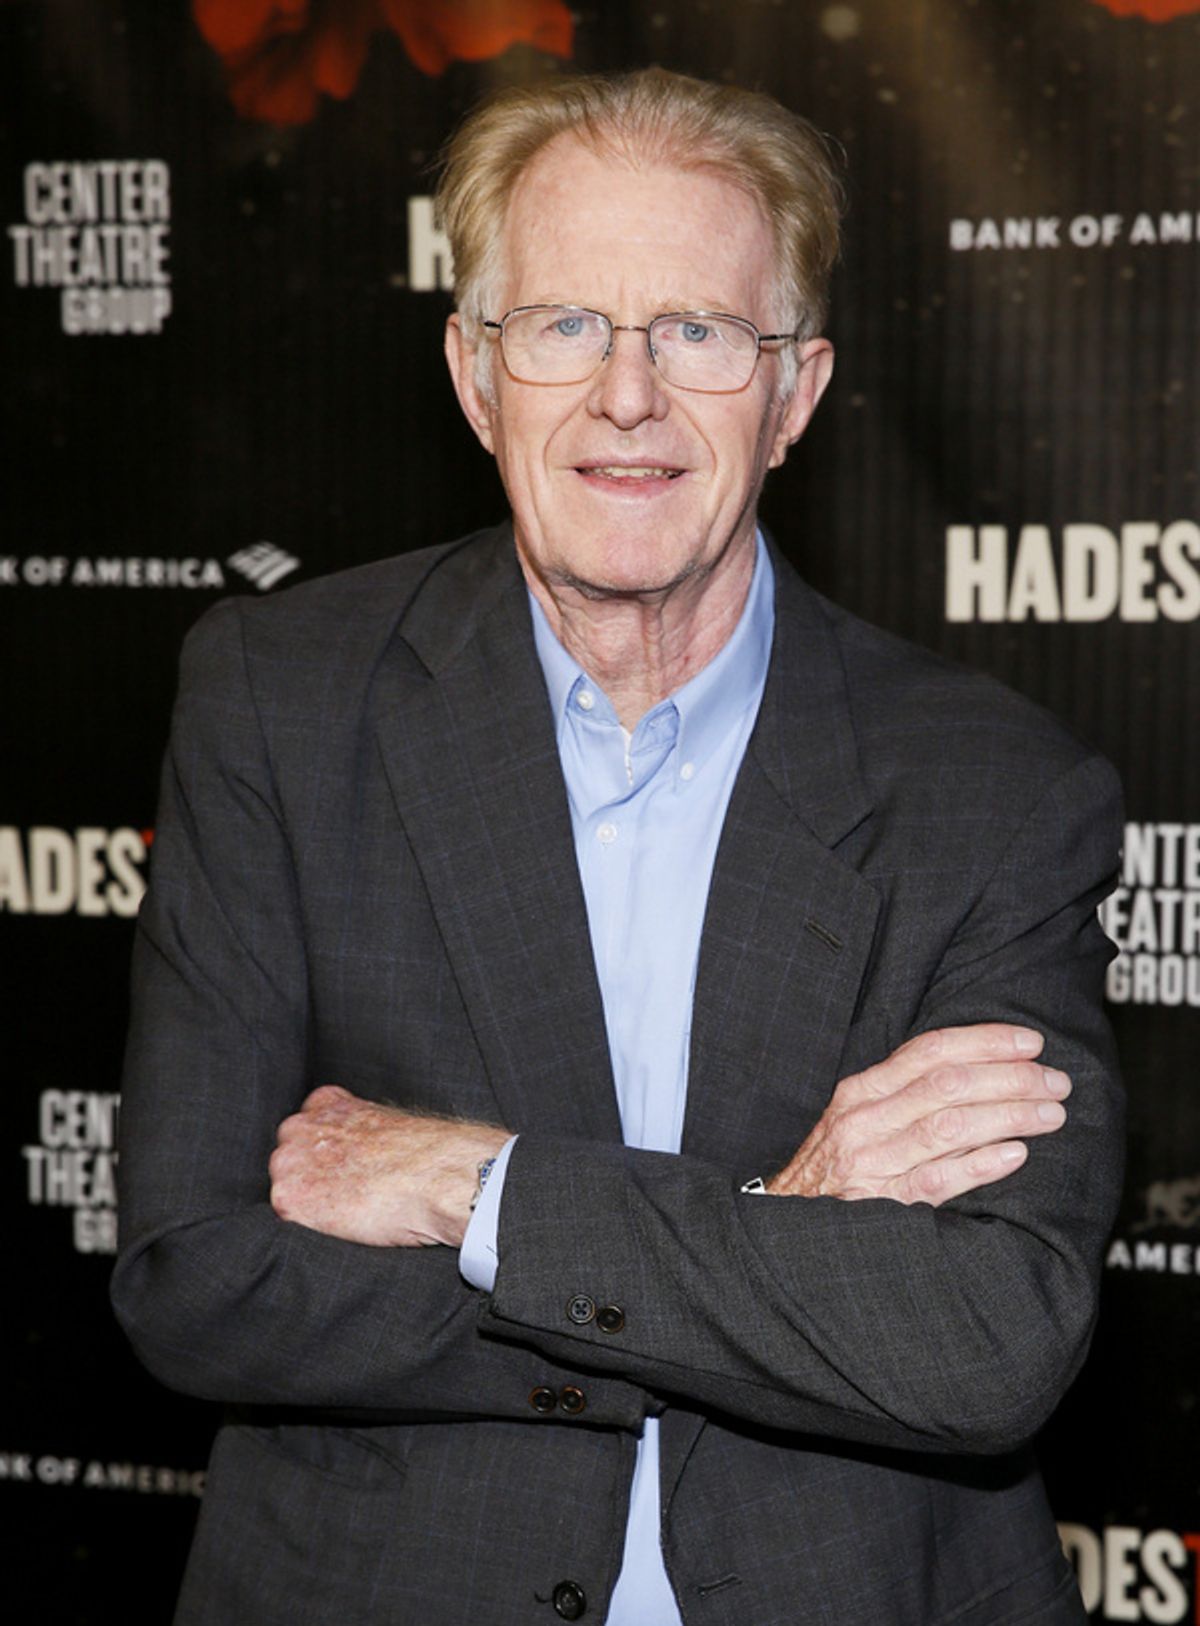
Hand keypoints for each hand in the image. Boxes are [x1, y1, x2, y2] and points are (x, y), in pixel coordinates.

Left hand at [269, 1086, 508, 1246]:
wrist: (435, 1177)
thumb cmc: (424, 1155)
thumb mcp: (385, 1123)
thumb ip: (355, 1129)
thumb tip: (353, 1151)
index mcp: (325, 1103)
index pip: (303, 1130)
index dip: (321, 1156)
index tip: (342, 1169)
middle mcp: (299, 1126)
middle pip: (288, 1160)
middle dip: (310, 1178)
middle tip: (345, 1194)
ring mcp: (289, 1160)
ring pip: (285, 1189)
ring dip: (309, 1202)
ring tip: (347, 1211)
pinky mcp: (289, 1197)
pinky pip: (287, 1220)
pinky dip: (311, 1227)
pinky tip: (341, 1225)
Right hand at [767, 1025, 1068, 1205]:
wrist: (782, 1231)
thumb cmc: (836, 1171)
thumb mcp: (859, 1121)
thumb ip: (904, 1096)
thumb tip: (978, 1072)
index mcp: (861, 1092)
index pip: (929, 1051)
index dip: (985, 1041)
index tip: (1031, 1042)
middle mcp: (863, 1121)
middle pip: (948, 1084)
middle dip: (1011, 1077)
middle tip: (1056, 1081)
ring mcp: (870, 1164)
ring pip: (949, 1126)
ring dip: (1009, 1114)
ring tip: (1051, 1113)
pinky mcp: (881, 1206)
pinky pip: (938, 1181)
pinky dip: (980, 1164)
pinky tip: (1017, 1155)